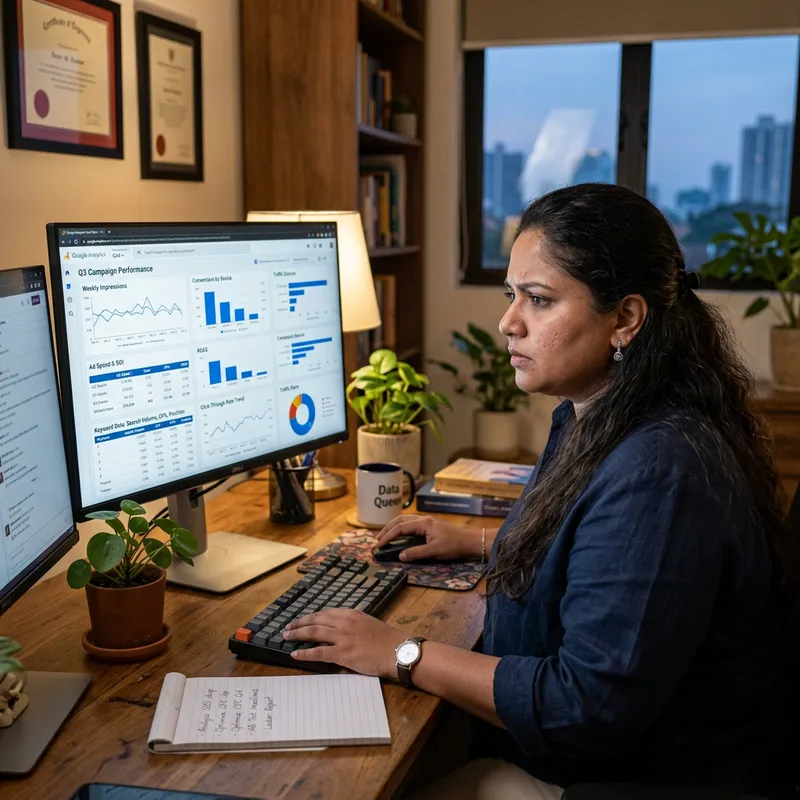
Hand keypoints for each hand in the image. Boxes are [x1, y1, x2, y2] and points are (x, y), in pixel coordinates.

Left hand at [283, 609, 404, 678]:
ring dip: (297, 634)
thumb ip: (355, 624)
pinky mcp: (342, 653)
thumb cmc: (387, 640)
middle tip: (288, 628)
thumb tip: (343, 628)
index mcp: (351, 614)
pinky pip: (318, 652)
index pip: (326, 613)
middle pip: (316, 620)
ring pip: (313, 632)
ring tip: (287, 636)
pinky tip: (295, 653)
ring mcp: (342, 637)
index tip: (303, 620)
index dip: (312, 617)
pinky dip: (304, 652)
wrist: (397, 651)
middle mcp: (344, 622)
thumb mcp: (369, 623)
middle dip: (300, 623)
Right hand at [373, 514, 478, 561]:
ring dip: (394, 527)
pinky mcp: (430, 525)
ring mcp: (427, 522)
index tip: (378, 545)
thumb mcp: (434, 551)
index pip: (400, 528)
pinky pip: (411, 523)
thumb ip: (416, 553)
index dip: (388, 536)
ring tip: (385, 536)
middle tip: (377, 539)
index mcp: (423, 524)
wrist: (470, 541)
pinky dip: (401, 528)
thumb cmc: (454, 545)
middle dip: (387, 529)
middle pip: (400, 520)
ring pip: (405, 520)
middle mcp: (423, 520)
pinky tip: (400, 534)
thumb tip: (400, 556)